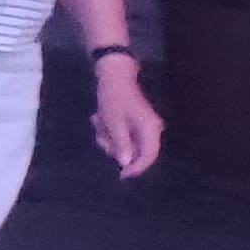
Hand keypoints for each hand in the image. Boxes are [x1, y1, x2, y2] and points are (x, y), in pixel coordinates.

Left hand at [92, 58, 164, 178]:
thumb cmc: (113, 98)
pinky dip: (109, 130)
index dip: (136, 168)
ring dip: (109, 136)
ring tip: (98, 121)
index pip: (149, 156)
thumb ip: (121, 143)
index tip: (121, 175)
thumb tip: (126, 163)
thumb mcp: (114, 122)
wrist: (114, 75)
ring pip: (126, 142)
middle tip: (100, 134)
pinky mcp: (135, 121)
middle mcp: (151, 129)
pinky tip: (100, 118)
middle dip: (115, 146)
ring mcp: (143, 125)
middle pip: (135, 150)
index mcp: (150, 129)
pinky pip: (122, 133)